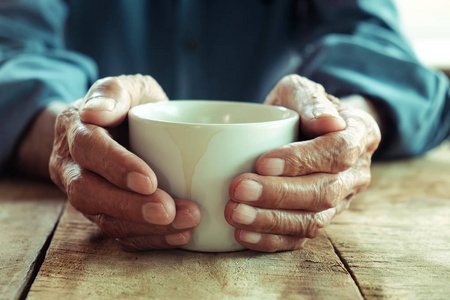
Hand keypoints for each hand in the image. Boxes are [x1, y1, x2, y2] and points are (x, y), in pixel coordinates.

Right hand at [49, 74, 200, 250]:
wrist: (123, 127)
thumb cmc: (130, 105)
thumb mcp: (128, 87)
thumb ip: (114, 91)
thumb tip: (95, 111)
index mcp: (75, 129)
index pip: (88, 148)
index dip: (116, 166)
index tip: (149, 180)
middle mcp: (72, 165)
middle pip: (89, 192)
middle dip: (130, 206)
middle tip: (168, 211)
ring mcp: (85, 193)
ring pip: (104, 219)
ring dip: (145, 227)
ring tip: (186, 224)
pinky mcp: (103, 212)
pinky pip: (119, 233)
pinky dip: (150, 238)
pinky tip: (180, 235)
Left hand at [225, 75, 380, 251]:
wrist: (307, 130)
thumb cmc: (300, 107)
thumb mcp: (302, 90)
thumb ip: (312, 100)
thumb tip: (329, 122)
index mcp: (359, 134)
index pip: (339, 151)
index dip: (302, 160)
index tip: (263, 162)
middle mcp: (355, 173)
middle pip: (325, 192)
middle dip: (279, 194)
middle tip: (239, 189)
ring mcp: (341, 201)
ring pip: (313, 220)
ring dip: (271, 220)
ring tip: (235, 213)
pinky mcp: (320, 218)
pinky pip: (301, 238)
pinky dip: (271, 240)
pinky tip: (242, 234)